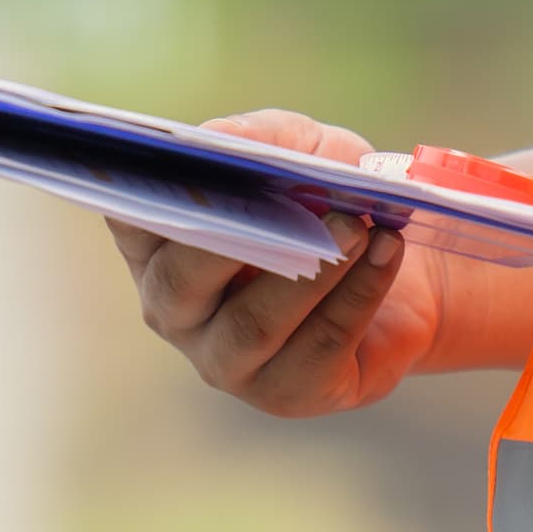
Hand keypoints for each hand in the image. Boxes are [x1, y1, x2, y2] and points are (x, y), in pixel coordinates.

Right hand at [109, 112, 443, 416]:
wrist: (405, 283)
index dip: (144, 196)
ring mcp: (226, 362)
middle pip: (180, 283)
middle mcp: (176, 314)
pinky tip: (387, 250)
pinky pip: (320, 346)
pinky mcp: (287, 393)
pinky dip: (359, 292)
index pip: (128, 220)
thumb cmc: (328, 208)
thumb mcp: (299, 152)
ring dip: (311, 272)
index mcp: (160, 249)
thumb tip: (219, 139)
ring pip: (254, 324)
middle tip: (291, 202)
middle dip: (233, 240)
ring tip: (358, 225)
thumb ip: (256, 137)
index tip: (178, 168)